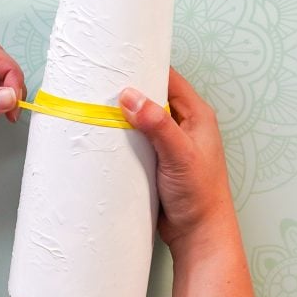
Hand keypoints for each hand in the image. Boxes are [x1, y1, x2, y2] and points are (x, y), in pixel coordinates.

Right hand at [118, 67, 235, 255]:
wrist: (198, 234)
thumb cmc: (200, 195)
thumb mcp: (179, 155)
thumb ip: (158, 125)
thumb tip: (130, 96)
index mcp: (196, 115)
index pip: (169, 78)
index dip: (146, 66)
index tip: (119, 61)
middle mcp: (183, 125)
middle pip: (153, 96)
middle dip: (130, 91)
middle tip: (100, 84)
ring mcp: (169, 143)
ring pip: (142, 119)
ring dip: (124, 116)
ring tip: (96, 106)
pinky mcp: (157, 160)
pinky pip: (137, 140)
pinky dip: (123, 136)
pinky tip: (105, 136)